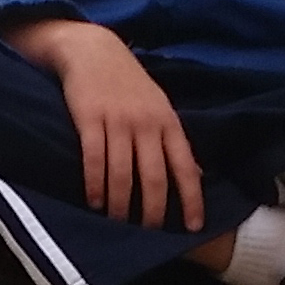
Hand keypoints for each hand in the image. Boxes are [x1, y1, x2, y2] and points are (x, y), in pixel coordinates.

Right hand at [7, 16, 205, 229]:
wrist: (93, 50)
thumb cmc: (129, 84)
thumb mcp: (159, 108)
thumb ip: (173, 141)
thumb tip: (195, 175)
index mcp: (168, 123)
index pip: (185, 168)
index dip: (191, 199)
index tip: (193, 227)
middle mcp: (146, 124)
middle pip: (153, 178)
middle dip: (152, 212)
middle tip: (147, 233)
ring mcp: (118, 122)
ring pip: (122, 175)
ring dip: (120, 205)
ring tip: (117, 222)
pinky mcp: (89, 119)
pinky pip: (94, 160)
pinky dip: (95, 185)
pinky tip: (94, 202)